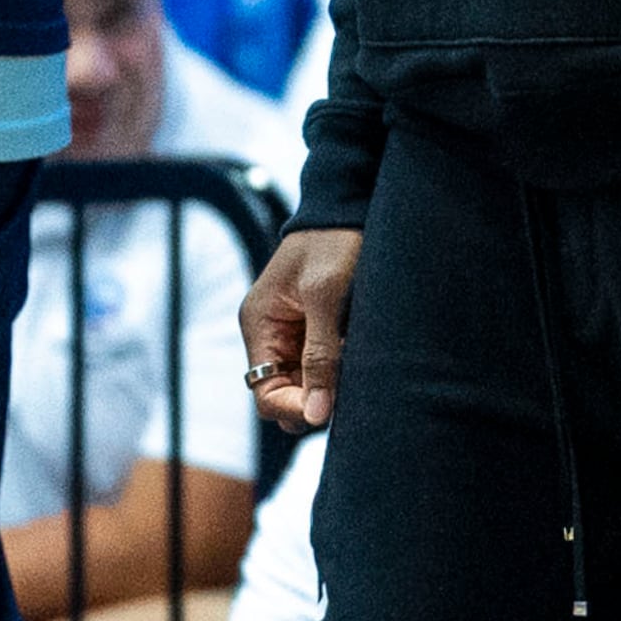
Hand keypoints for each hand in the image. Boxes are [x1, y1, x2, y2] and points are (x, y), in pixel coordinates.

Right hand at [241, 227, 361, 432]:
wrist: (348, 206)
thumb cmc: (333, 242)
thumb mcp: (326, 296)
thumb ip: (320, 357)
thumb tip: (316, 414)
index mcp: (259, 325)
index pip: (265, 394)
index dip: (296, 408)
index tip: (332, 407)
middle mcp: (271, 335)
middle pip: (286, 395)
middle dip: (316, 400)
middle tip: (351, 389)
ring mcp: (294, 334)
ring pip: (309, 384)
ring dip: (333, 384)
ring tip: (359, 366)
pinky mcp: (317, 329)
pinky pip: (325, 366)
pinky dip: (342, 369)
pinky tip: (361, 355)